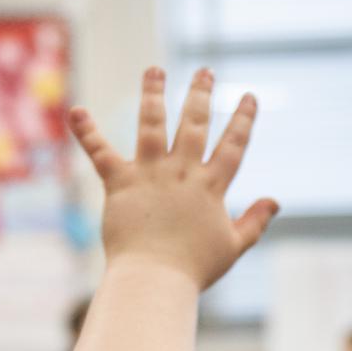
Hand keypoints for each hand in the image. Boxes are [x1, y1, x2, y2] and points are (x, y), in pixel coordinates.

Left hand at [68, 67, 277, 289]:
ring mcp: (150, 174)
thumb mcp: (233, 247)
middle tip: (205, 71)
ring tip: (154, 70)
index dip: (242, 120)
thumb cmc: (194, 269)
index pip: (232, 146)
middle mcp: (182, 173)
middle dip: (200, 95)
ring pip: (152, 125)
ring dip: (153, 95)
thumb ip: (255, 222)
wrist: (154, 280)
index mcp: (210, 187)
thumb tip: (275, 201)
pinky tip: (76, 111)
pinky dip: (87, 131)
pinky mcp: (120, 182)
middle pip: (194, 124)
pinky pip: (100, 152)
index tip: (248, 97)